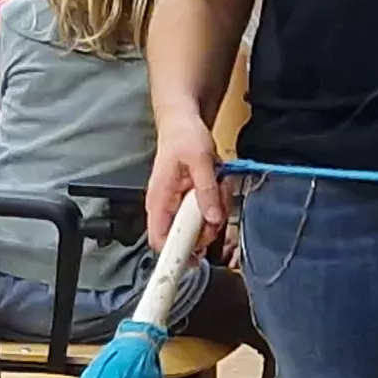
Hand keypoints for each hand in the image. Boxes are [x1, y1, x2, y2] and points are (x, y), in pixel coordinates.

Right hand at [148, 116, 227, 243]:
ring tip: (218, 186)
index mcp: (159, 200)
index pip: (160, 241)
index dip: (177, 254)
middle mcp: (165, 207)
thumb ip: (206, 190)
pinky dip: (217, 204)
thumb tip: (212, 218)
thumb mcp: (200, 160)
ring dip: (215, 213)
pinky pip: (205, 214)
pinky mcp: (189, 202)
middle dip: (207, 228)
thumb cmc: (184, 136)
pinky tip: (218, 186)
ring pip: (199, 228)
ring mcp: (177, 205)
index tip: (198, 255)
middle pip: (185, 239)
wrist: (183, 122)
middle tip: (217, 207)